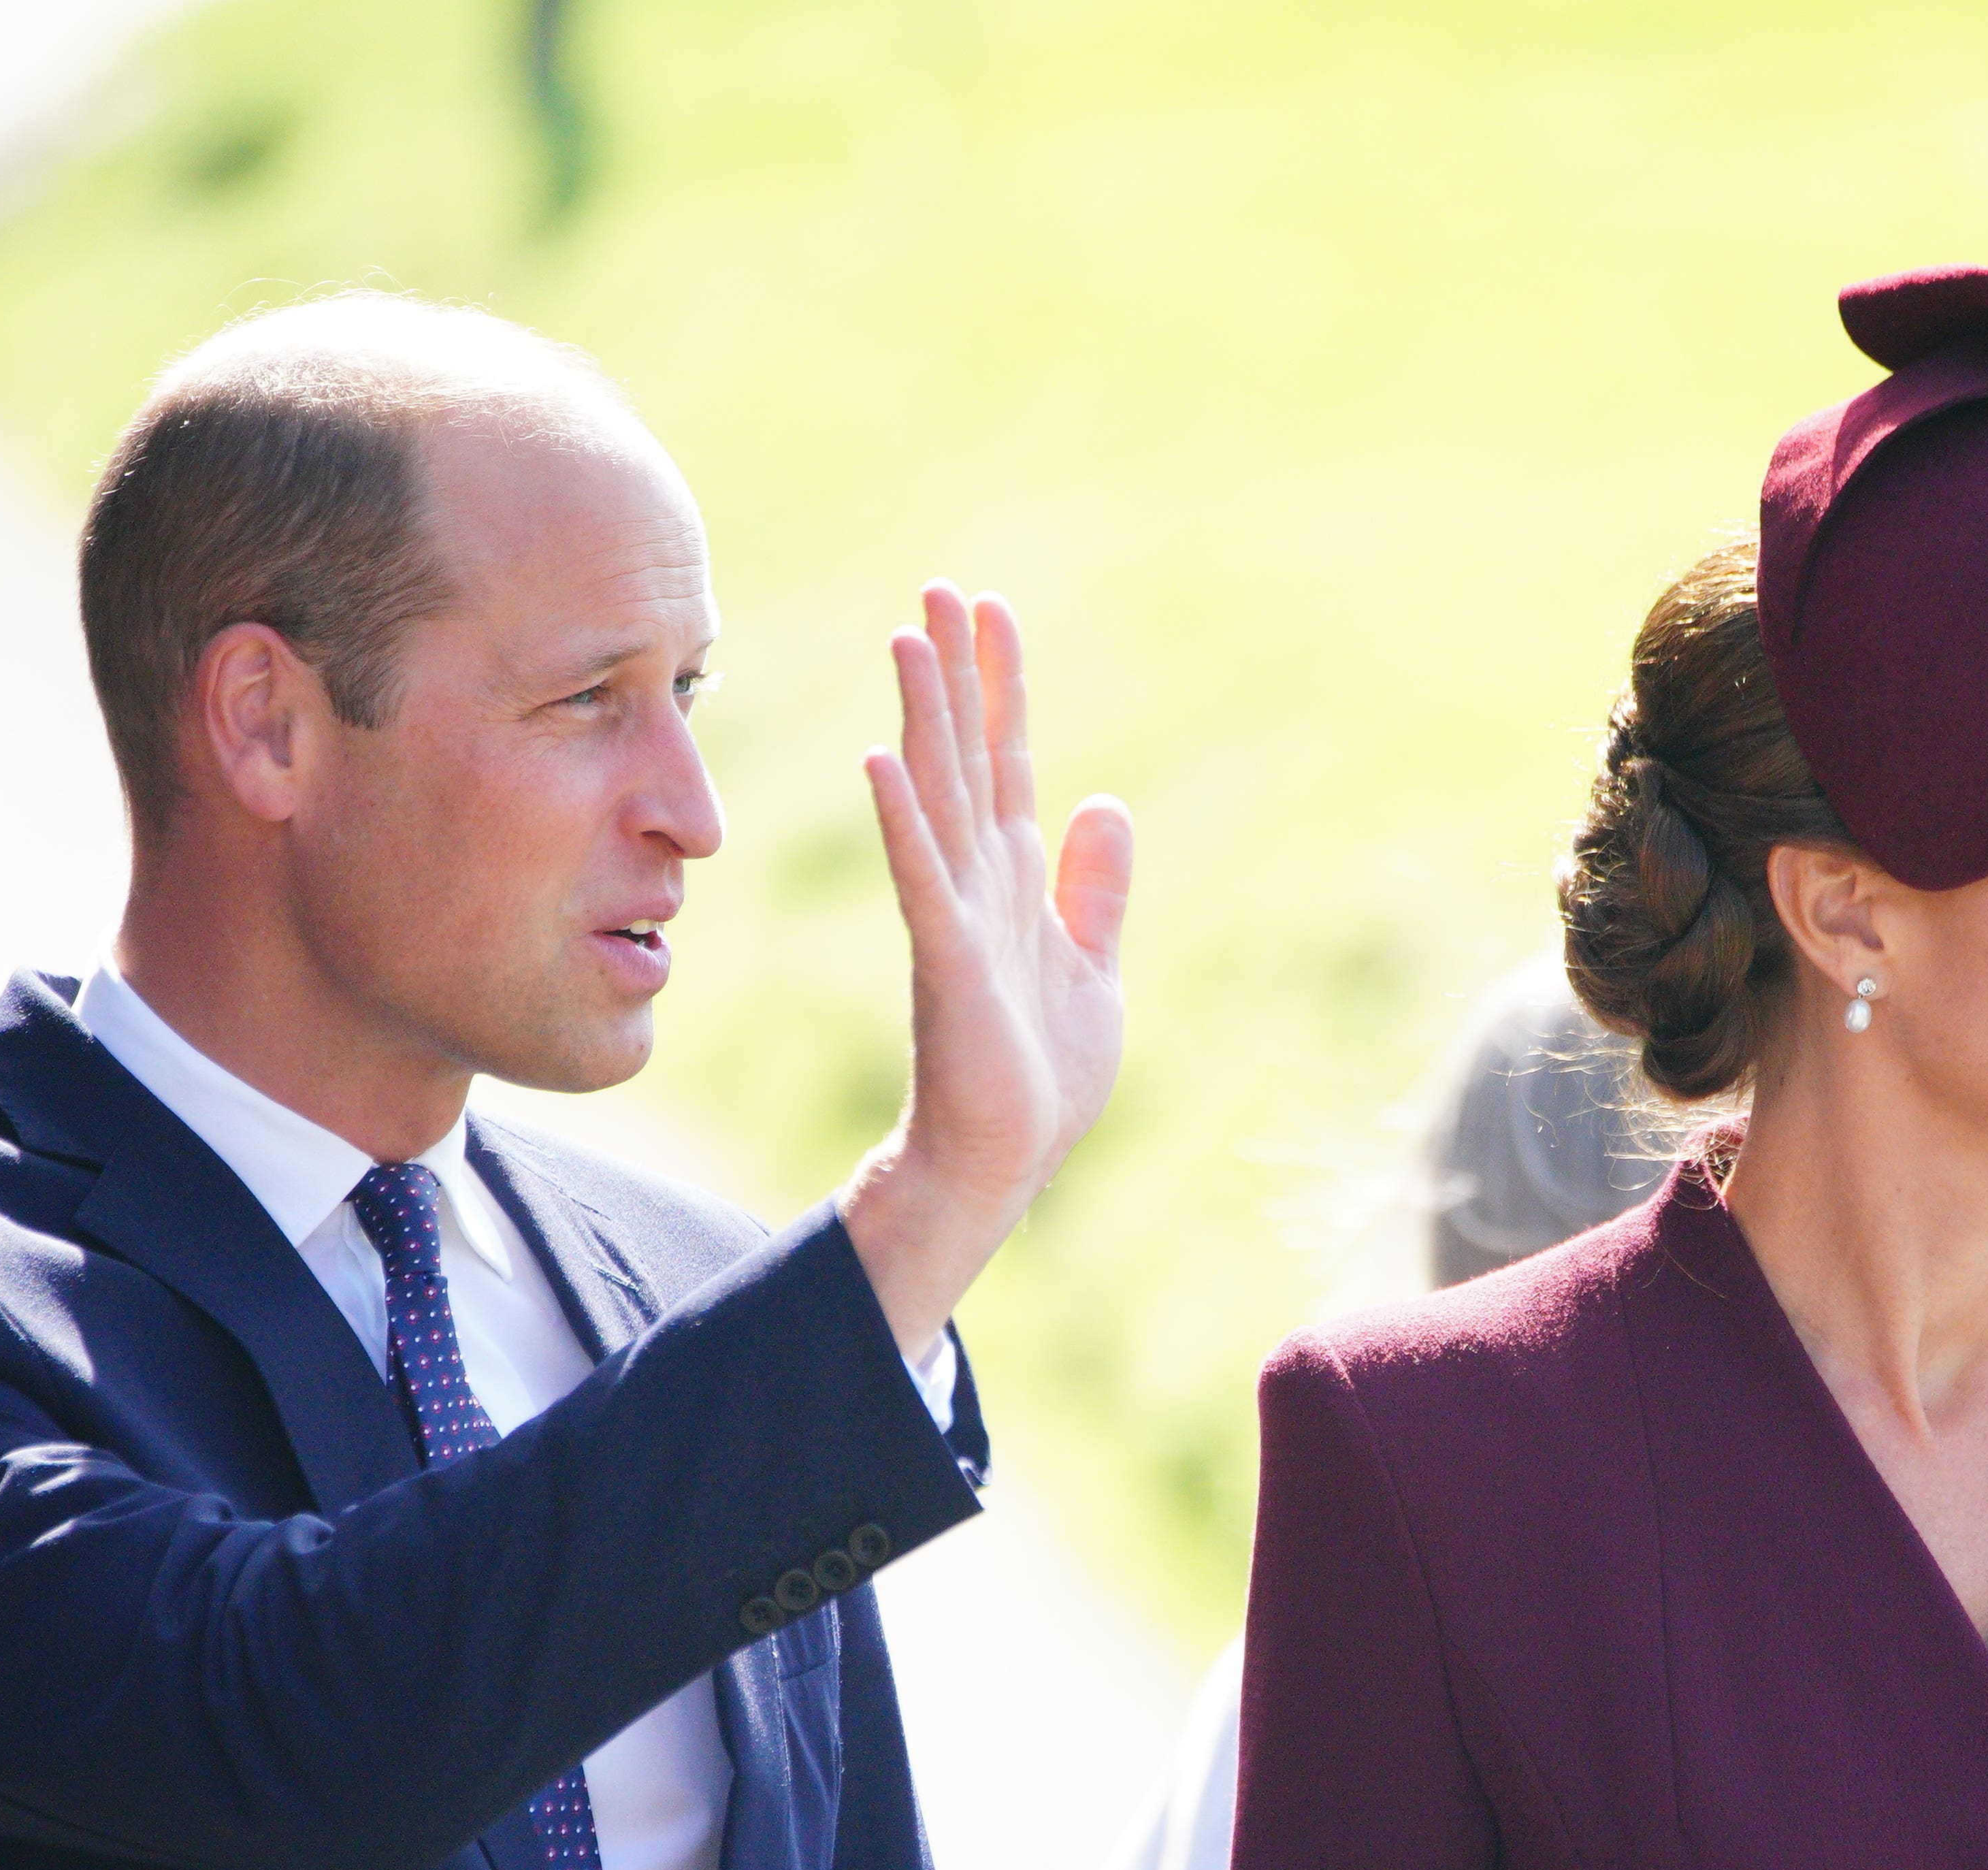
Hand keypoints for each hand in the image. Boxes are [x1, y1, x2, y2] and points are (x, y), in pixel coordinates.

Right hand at [837, 583, 1134, 1365]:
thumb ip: (1095, 888)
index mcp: (1013, 879)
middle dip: (958, 673)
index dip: (1002, 686)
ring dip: (924, 718)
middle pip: (966, 756)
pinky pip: (921, 876)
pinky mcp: (947, 960)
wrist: (1006, 1161)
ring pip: (937, 795)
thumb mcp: (1092, 965)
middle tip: (939, 590)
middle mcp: (977, 881)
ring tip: (908, 638)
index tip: (989, 610)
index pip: (1006, 760)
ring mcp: (956, 915)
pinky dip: (904, 819)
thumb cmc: (1039, 1078)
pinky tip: (882, 760)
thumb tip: (1105, 803)